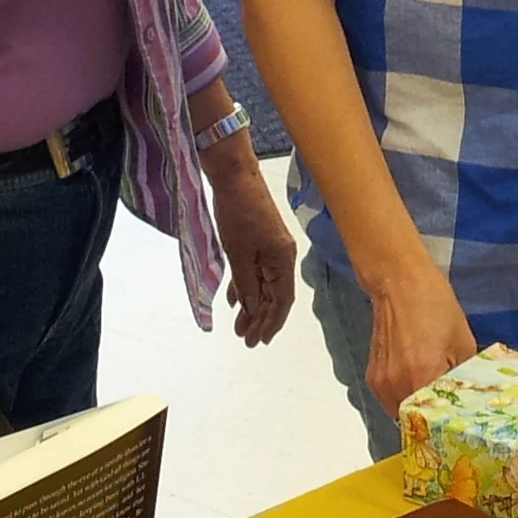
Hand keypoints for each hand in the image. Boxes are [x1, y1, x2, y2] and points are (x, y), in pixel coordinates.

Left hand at [207, 141, 296, 346]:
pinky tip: (235, 300)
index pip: (282, 299)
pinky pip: (255, 270)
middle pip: (274, 294)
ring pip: (264, 284)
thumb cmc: (238, 214)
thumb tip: (253, 309)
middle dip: (260, 318)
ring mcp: (271, 247)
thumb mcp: (239, 254)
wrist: (234, 176)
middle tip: (245, 340)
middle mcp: (282, 255)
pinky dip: (246, 286)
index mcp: (283, 259)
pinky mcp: (259, 239)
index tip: (258, 341)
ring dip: (252, 305)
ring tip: (239, 327)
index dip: (271, 322)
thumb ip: (247, 284)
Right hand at [366, 270, 477, 412]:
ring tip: (435, 397)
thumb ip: (466, 375)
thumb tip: (472, 396)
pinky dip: (405, 398)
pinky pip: (391, 400)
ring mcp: (382, 383)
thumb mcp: (464, 341)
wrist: (399, 283)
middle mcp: (397, 384)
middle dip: (434, 418)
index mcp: (422, 375)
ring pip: (402, 413)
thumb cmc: (434, 305)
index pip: (438, 418)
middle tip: (451, 412)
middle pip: (418, 420)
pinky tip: (418, 383)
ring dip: (418, 409)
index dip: (451, 422)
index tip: (462, 423)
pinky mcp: (373, 377)